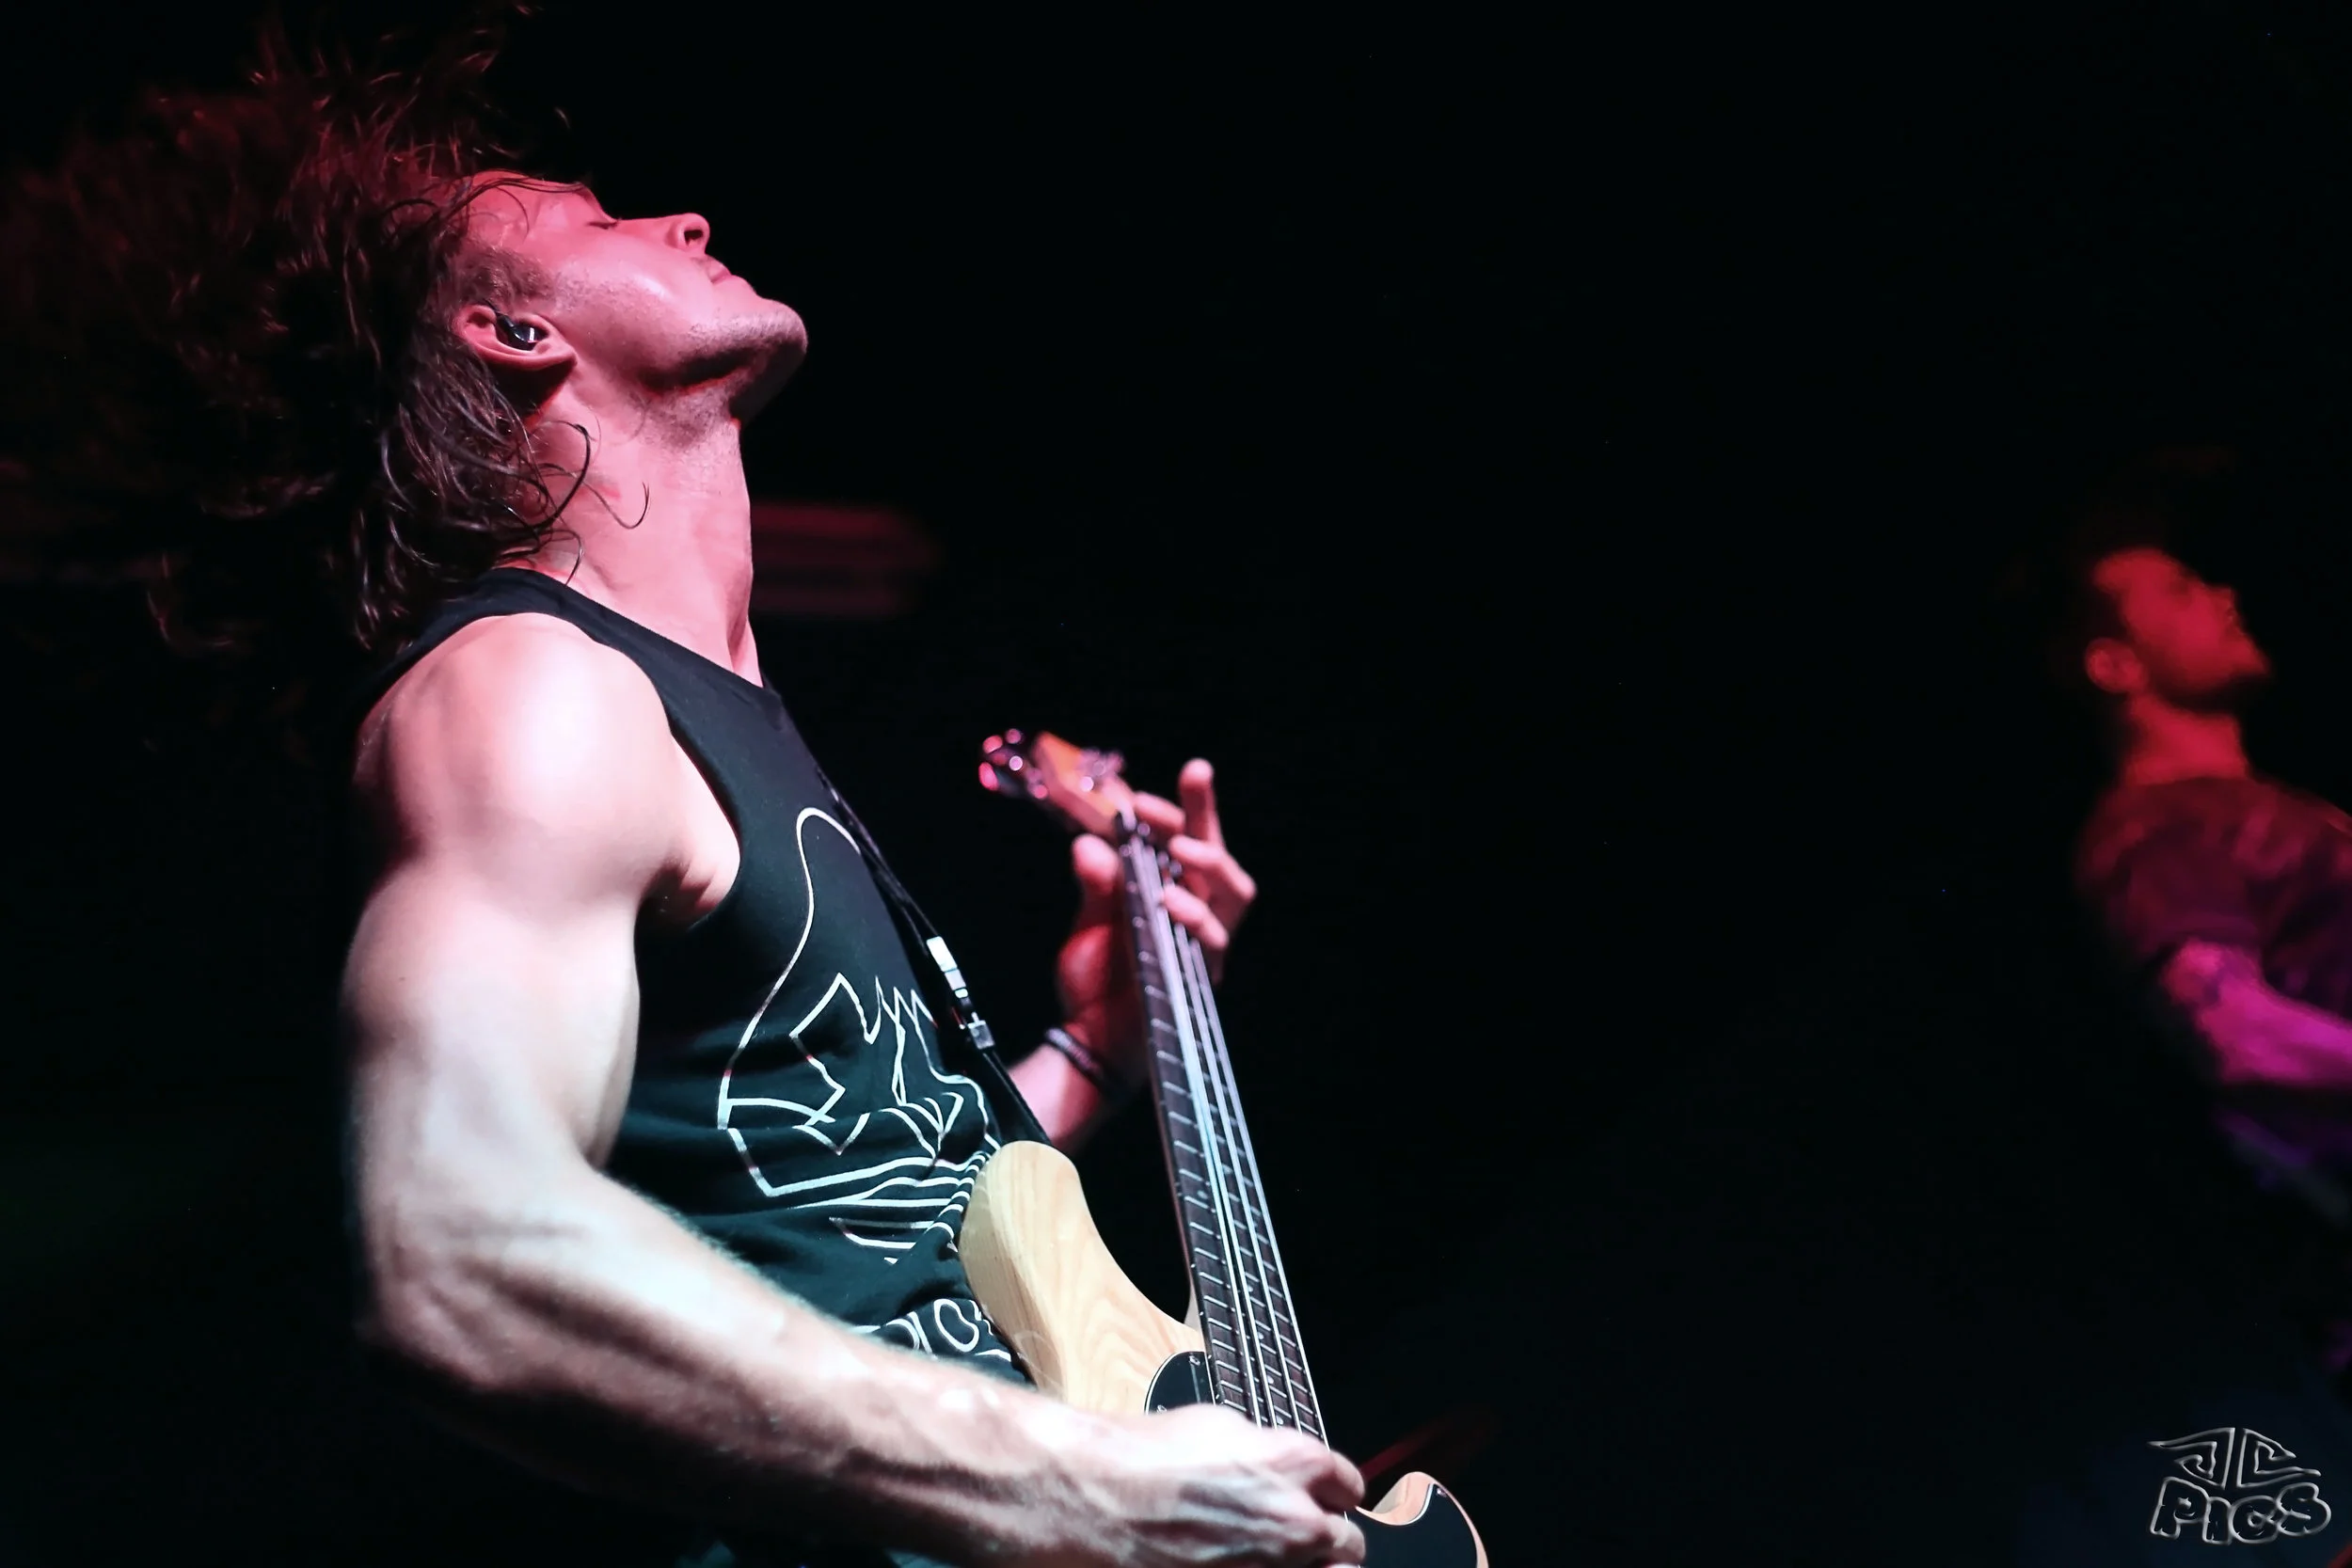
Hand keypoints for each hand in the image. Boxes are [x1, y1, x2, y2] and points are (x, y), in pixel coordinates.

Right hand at [1021, 1403, 1365, 1566]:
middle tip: (1294, 1533)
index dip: (1329, 1491)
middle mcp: (1297, 1523)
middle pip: (1346, 1545)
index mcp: (1297, 1465)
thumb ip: (1269, 1454)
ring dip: (1304, 1566)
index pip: (1348, 1486)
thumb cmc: (1145, 1458)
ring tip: (1266, 1555)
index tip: (1319, 1496)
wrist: (1098, 1500)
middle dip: (1323, 1537)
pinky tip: (1232, 1565)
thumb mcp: (1220, 1428)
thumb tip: (1281, 1466)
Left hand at [1056, 759, 1257, 1079]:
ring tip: (1179, 850)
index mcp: (1173, 890)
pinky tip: (1171, 903)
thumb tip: (1088, 843)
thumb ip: (1095, 884)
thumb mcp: (1089, 923)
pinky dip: (1195, 918)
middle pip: (1221, 857)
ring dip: (1210, 866)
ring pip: (1235, 895)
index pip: (1192, 838)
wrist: (1089, 1040)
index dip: (1189, 807)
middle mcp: (1196, 913)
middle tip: (1173, 803)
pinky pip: (1215, 943)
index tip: (1165, 787)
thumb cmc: (1095, 982)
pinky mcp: (1202, 974)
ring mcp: (1203, 944)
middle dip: (1205, 819)